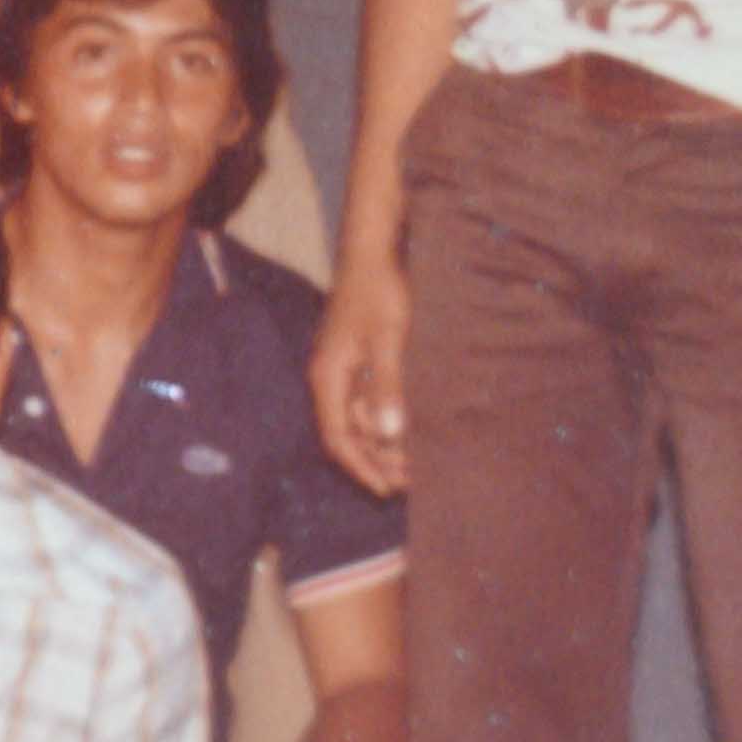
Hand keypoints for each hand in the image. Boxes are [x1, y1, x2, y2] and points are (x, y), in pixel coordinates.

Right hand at [311, 255, 411, 499]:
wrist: (373, 252)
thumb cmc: (379, 291)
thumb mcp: (387, 339)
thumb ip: (386, 385)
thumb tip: (387, 435)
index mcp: (327, 377)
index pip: (336, 438)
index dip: (361, 467)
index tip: (387, 489)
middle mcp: (328, 377)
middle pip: (346, 434)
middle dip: (375, 460)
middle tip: (410, 480)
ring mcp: (340, 368)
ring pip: (356, 418)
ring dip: (381, 442)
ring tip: (413, 459)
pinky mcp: (355, 358)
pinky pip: (365, 400)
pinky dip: (384, 419)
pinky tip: (407, 424)